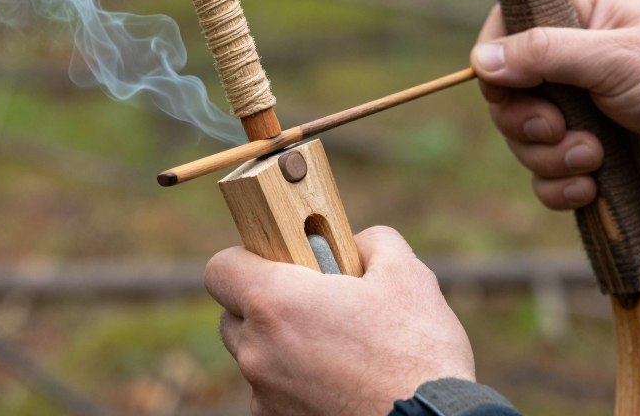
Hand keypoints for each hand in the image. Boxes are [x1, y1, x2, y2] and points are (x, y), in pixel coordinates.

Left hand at [204, 226, 473, 415]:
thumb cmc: (418, 353)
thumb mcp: (407, 275)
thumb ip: (371, 243)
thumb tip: (355, 245)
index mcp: (276, 303)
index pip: (221, 268)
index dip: (247, 258)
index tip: (280, 262)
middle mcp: (257, 353)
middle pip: (234, 315)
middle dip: (265, 304)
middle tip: (312, 302)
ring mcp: (264, 396)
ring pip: (255, 357)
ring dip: (281, 346)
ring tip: (335, 346)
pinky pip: (272, 393)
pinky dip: (295, 383)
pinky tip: (339, 381)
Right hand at [472, 0, 639, 209]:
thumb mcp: (615, 59)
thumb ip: (543, 54)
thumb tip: (478, 61)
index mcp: (579, 16)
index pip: (506, 29)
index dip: (495, 62)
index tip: (504, 87)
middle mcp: (572, 62)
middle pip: (507, 95)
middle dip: (526, 122)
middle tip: (557, 129)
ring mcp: (580, 111)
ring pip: (523, 140)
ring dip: (549, 158)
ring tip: (594, 158)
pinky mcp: (590, 155)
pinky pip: (545, 175)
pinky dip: (559, 186)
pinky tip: (590, 186)